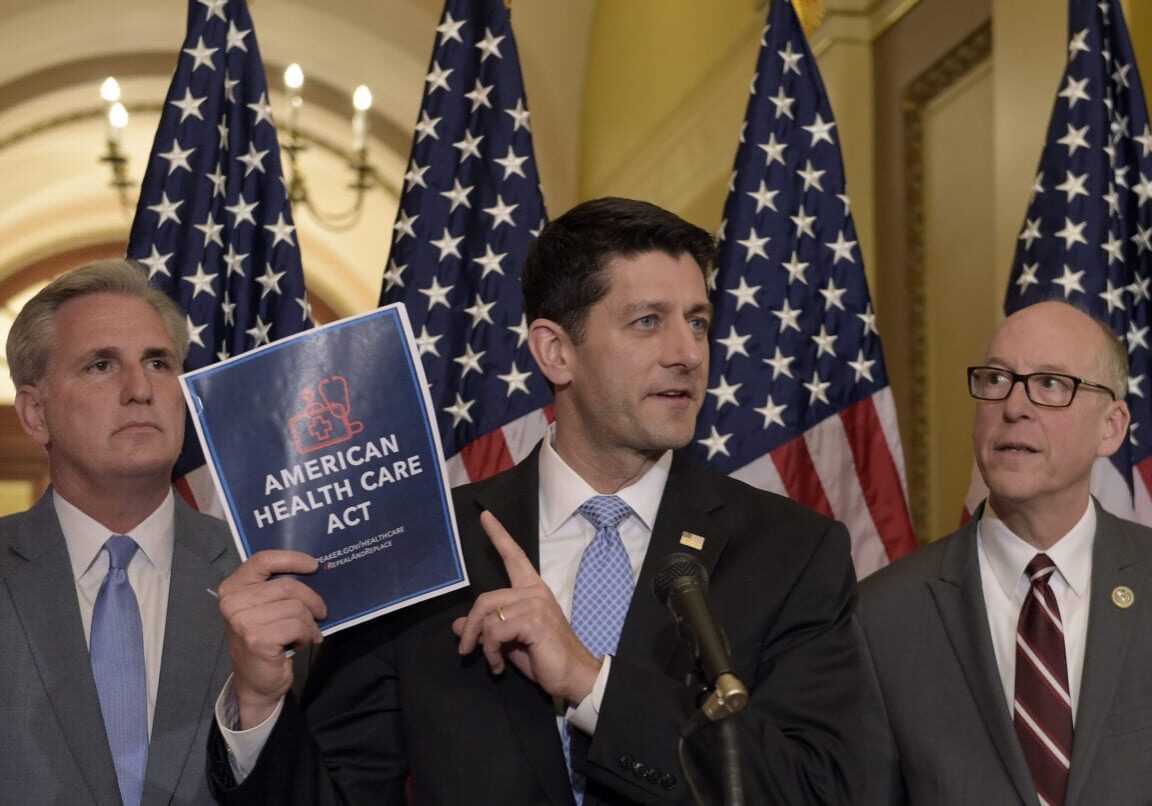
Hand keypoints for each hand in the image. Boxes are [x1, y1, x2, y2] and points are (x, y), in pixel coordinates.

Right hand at [217, 550, 325, 728]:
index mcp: (232, 588)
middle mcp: (232, 603)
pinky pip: (298, 626)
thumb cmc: (263, 640)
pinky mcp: (258, 640)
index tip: (313, 566)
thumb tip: (312, 570)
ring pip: (296, 607)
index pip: (263, 560)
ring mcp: (243, 622)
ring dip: (309, 622)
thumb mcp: (263, 609)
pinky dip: (307, 635)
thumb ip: (276, 588)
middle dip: (311, 600)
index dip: (291, 559)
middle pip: (287, 586)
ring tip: (306, 633)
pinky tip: (301, 643)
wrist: (255, 683)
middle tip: (320, 612)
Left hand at [452, 511, 601, 704]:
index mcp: (532, 590)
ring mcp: (535, 604)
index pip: (514, 556)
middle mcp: (534, 591)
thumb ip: (487, 630)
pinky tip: (499, 665)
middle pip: (484, 598)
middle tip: (465, 650)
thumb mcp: (509, 642)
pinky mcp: (533, 621)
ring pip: (487, 617)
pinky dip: (491, 651)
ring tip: (492, 662)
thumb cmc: (545, 658)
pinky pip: (495, 631)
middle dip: (470, 627)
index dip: (498, 536)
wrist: (574, 676)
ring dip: (483, 645)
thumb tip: (456, 625)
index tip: (485, 516)